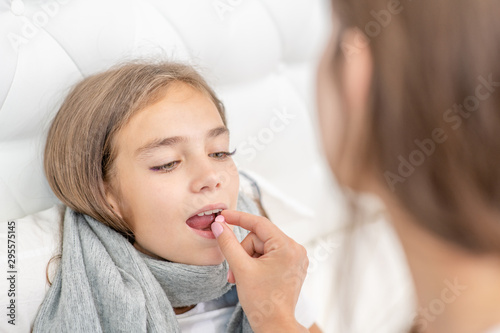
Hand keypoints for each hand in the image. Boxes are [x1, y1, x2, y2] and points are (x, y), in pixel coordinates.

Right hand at [211, 211, 308, 332]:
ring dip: (248, 261)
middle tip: (235, 272)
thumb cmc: (262, 302)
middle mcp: (295, 249)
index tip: (223, 216)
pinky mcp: (291, 267)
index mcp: (287, 247)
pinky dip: (256, 264)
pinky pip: (269, 255)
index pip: (259, 223)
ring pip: (262, 248)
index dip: (239, 218)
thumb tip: (219, 225)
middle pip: (259, 238)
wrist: (275, 326)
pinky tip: (253, 278)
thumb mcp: (240, 268)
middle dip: (243, 253)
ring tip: (242, 278)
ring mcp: (295, 259)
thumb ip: (228, 244)